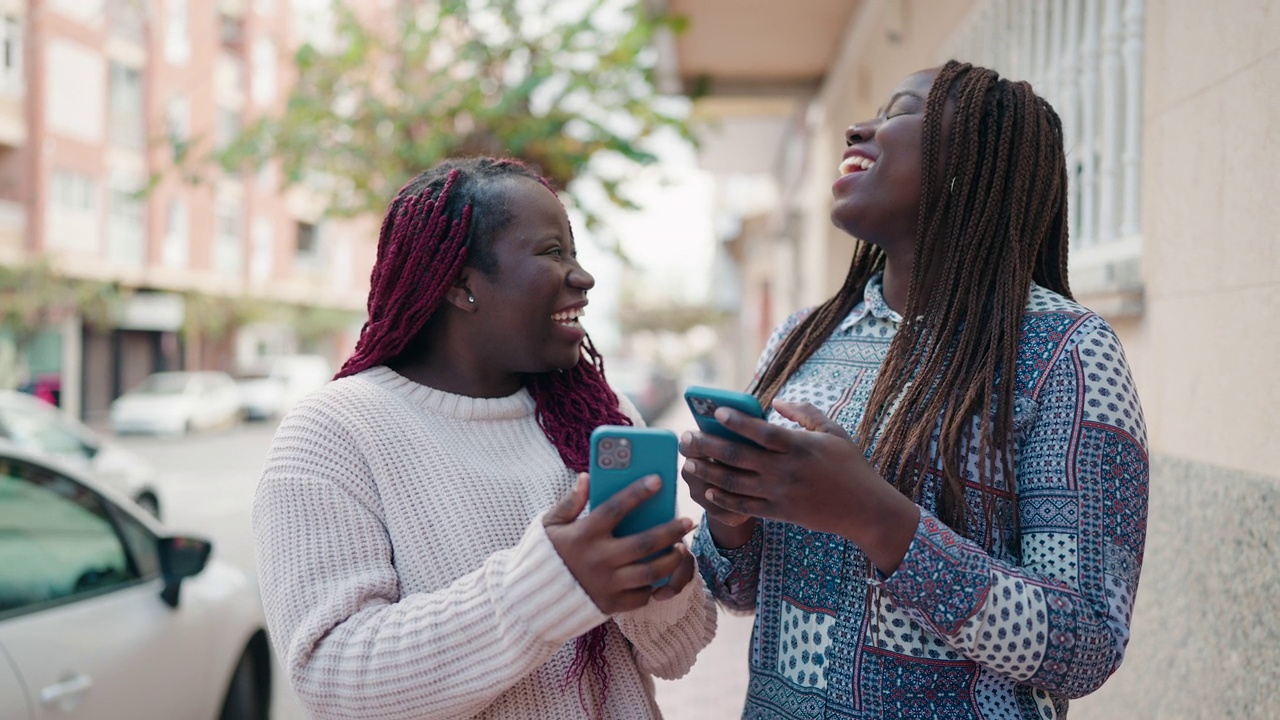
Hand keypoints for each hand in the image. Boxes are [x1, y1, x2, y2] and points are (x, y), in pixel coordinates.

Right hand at [544, 473, 694, 613]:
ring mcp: (606, 585)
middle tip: (688, 520)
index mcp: (583, 535)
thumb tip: (586, 477)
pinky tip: (661, 573)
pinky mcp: (610, 605)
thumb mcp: (549, 526)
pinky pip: (641, 596)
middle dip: (671, 530)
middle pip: (644, 543)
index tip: (658, 480)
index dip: (638, 492)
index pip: (615, 508)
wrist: (531, 602)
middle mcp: (597, 560)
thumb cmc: (545, 556)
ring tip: (680, 548)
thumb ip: (569, 502)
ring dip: (670, 559)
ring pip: (650, 572)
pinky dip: (654, 585)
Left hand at [679, 400, 919, 572]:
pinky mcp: (779, 512)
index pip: (761, 432)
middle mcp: (785, 470)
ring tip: (689, 461)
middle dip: (708, 445)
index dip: (737, 421)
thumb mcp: (833, 432)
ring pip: (734, 483)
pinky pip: (744, 507)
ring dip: (708, 472)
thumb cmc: (850, 465)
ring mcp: (780, 493)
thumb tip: (777, 400)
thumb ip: (805, 413)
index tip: (715, 412)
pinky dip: (723, 500)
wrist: (864, 509)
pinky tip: (707, 490)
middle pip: (738, 456)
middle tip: (686, 436)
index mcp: (798, 446)